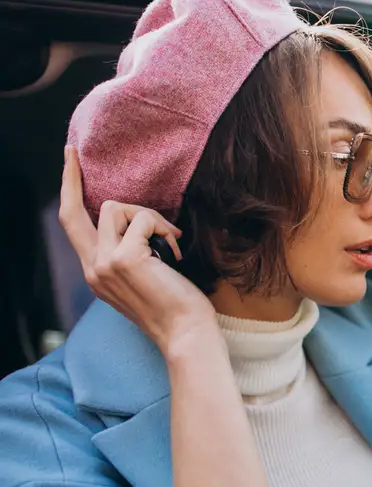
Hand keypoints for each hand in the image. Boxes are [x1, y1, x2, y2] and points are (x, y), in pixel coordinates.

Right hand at [59, 146, 216, 351]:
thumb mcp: (143, 279)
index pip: (73, 228)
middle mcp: (93, 268)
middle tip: (74, 153)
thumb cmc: (176, 307)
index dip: (69, 195)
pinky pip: (142, 219)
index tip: (69, 166)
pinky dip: (163, 227)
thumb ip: (129, 254)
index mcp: (96, 273)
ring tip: (169, 239)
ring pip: (116, 208)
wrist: (186, 333)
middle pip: (73, 212)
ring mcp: (105, 263)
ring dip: (149, 215)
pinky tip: (174, 250)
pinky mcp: (124, 258)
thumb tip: (138, 223)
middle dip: (71, 178)